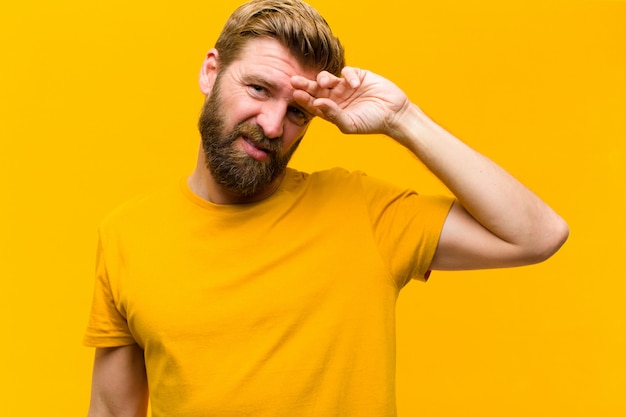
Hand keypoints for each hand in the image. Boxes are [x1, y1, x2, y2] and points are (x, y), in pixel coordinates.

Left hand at [291, 67, 410, 136]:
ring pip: (328, 78)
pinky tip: (355, 84)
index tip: (296, 94)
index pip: (313, 104)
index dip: (304, 99)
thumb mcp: (350, 124)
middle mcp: (336, 98)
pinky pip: (347, 71)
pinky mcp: (358, 75)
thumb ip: (333, 115)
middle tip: (294, 80)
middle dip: (305, 84)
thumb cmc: (371, 123)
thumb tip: (317, 103)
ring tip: (326, 82)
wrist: (394, 113)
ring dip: (324, 78)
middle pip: (315, 89)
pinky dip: (349, 75)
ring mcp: (346, 86)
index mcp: (331, 111)